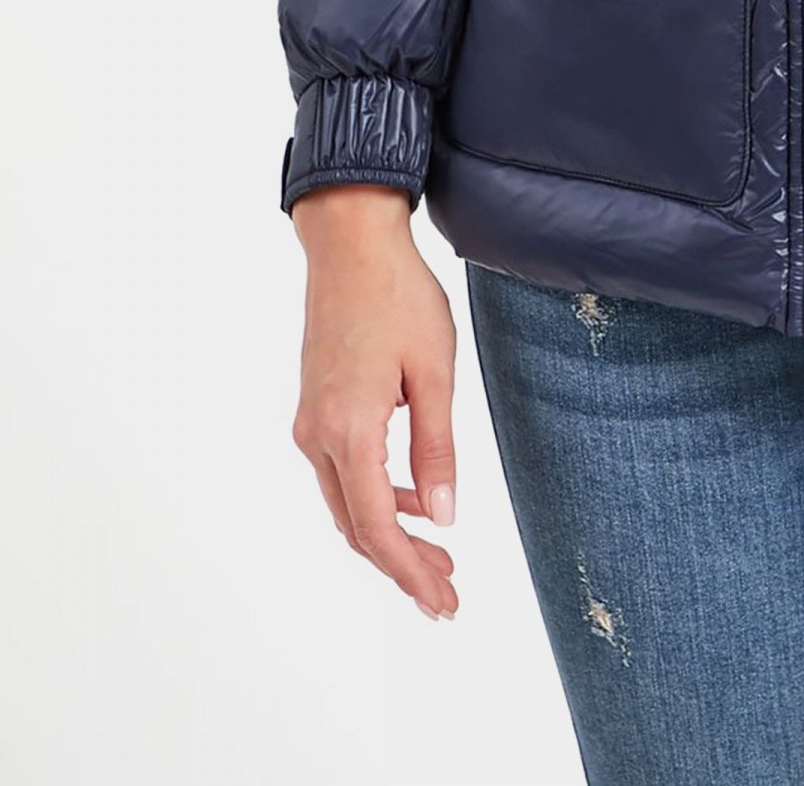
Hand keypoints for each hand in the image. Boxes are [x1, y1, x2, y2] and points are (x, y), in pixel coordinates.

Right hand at [290, 185, 461, 621]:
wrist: (350, 245)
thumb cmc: (399, 296)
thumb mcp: (434, 370)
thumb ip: (437, 448)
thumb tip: (443, 518)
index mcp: (349, 430)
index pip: (376, 527)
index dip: (410, 571)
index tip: (443, 603)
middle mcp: (318, 436)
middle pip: (358, 527)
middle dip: (403, 566)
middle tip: (448, 596)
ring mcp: (310, 423)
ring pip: (347, 505)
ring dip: (389, 537)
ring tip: (440, 559)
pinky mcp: (315, 409)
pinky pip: (343, 475)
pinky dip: (376, 500)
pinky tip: (412, 502)